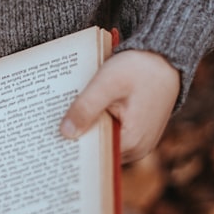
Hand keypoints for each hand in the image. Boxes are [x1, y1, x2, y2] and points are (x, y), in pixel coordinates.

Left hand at [60, 50, 179, 162]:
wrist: (166, 58)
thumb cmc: (139, 68)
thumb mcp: (108, 83)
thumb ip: (86, 108)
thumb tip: (65, 133)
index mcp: (132, 142)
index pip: (93, 155)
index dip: (71, 148)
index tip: (48, 143)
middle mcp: (137, 149)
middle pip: (97, 150)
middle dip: (75, 139)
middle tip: (47, 131)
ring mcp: (138, 142)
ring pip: (103, 142)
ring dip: (86, 130)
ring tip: (60, 121)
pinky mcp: (137, 133)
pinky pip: (111, 134)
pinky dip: (97, 124)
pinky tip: (81, 113)